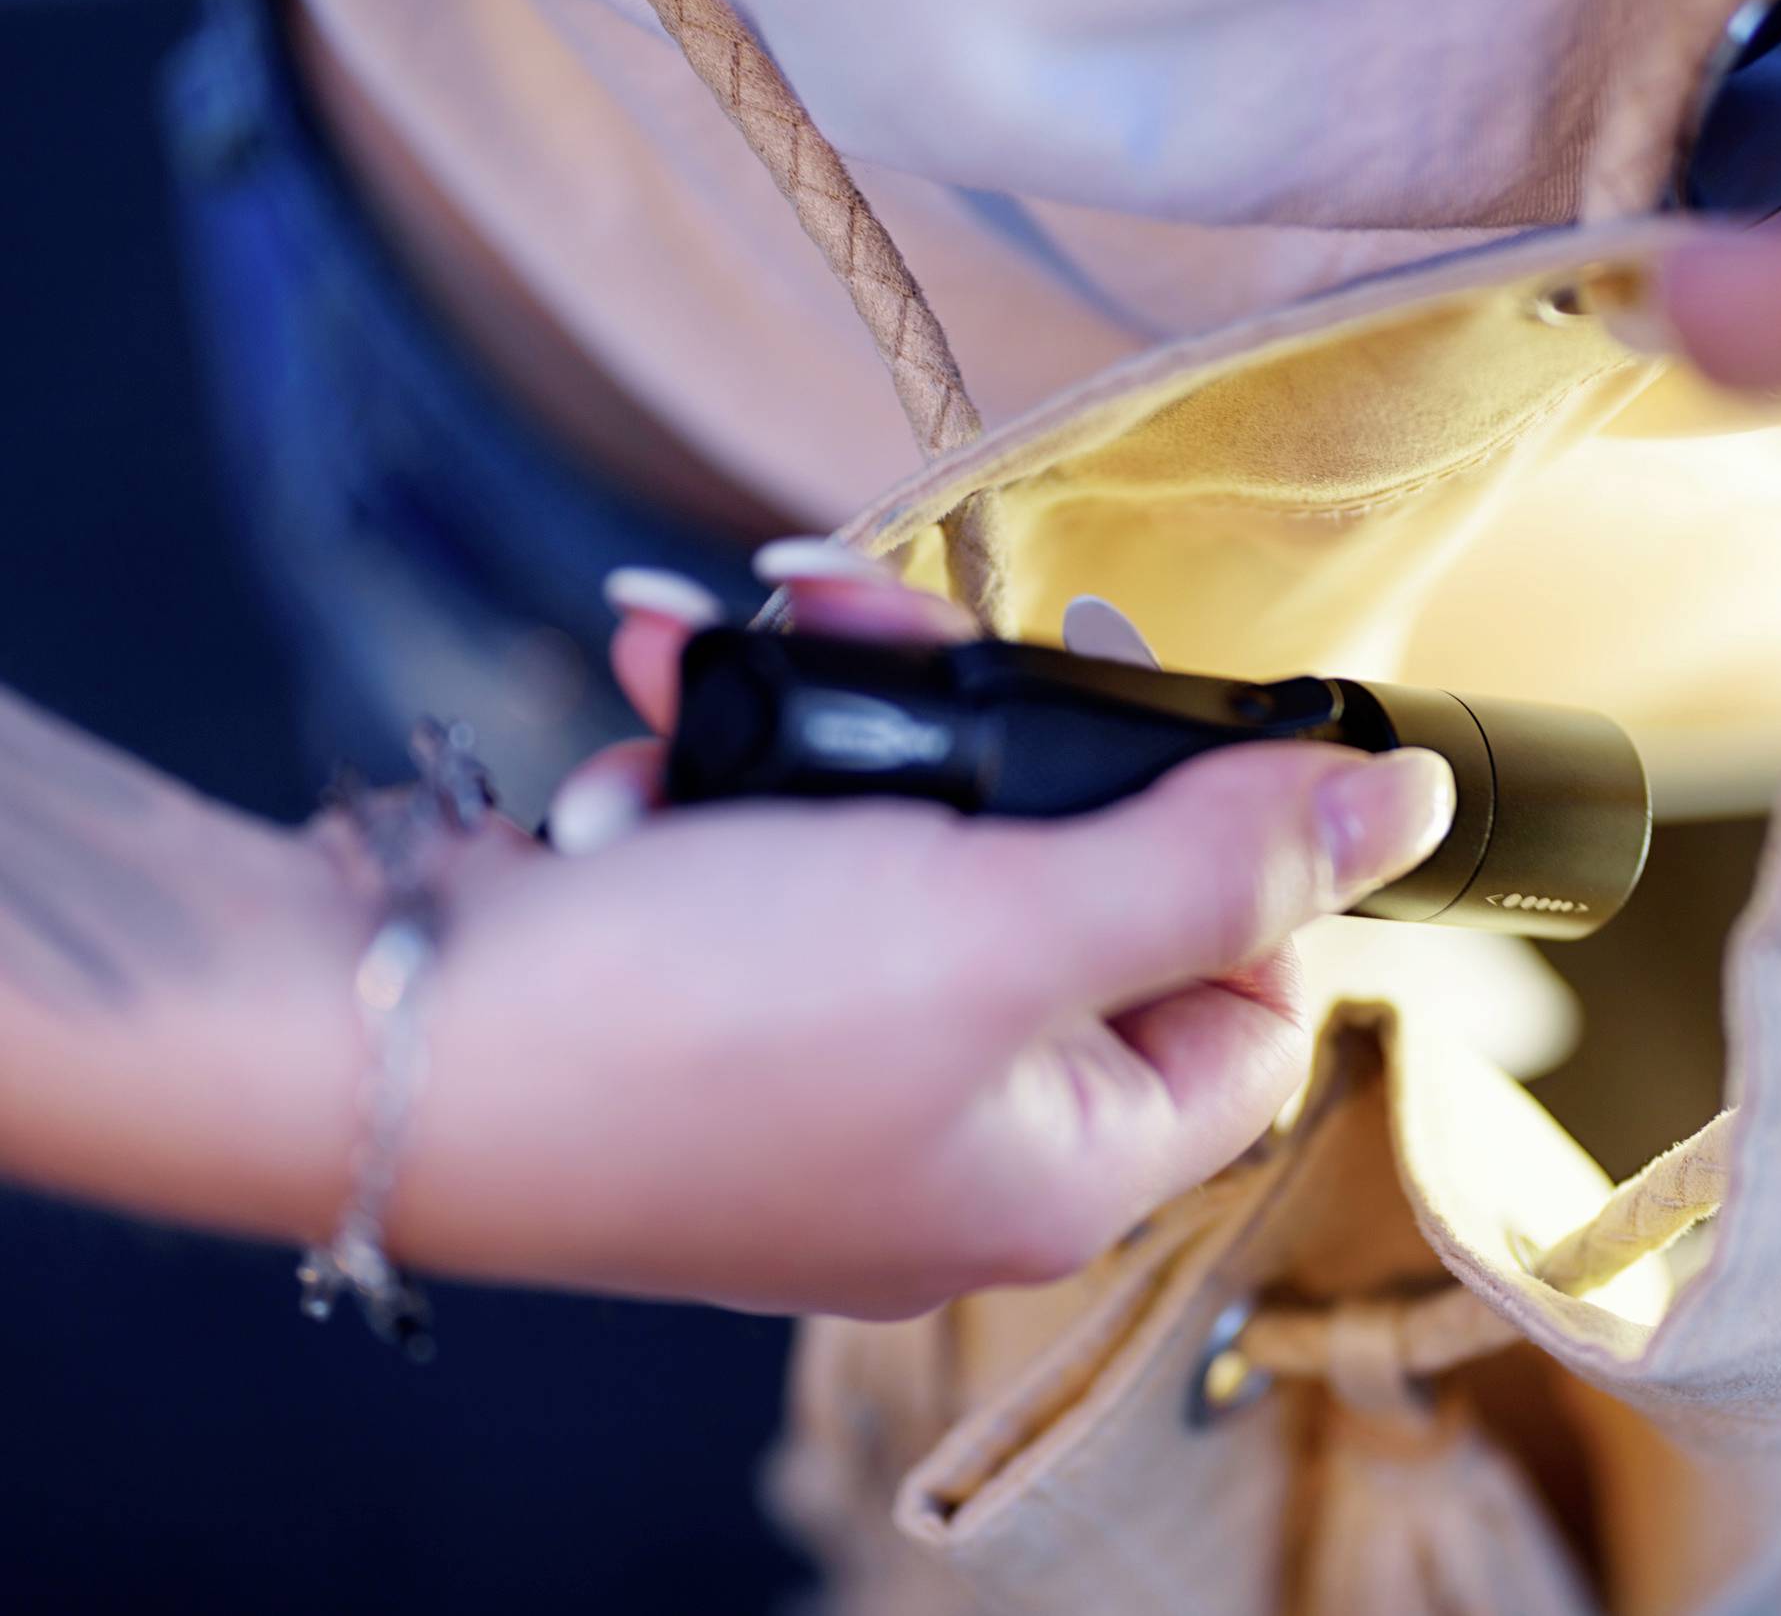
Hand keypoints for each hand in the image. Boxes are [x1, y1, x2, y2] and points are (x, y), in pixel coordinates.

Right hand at [390, 547, 1454, 1317]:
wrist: (362, 1039)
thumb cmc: (688, 1025)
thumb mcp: (1001, 928)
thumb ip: (1215, 861)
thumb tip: (1407, 806)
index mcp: (1062, 1167)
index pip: (1247, 1010)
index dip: (1236, 861)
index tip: (1159, 729)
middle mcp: (952, 1137)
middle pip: (1074, 900)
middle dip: (994, 732)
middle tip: (918, 623)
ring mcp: (822, 1071)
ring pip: (919, 848)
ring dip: (844, 716)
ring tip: (752, 628)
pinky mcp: (710, 996)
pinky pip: (786, 856)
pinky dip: (737, 760)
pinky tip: (663, 693)